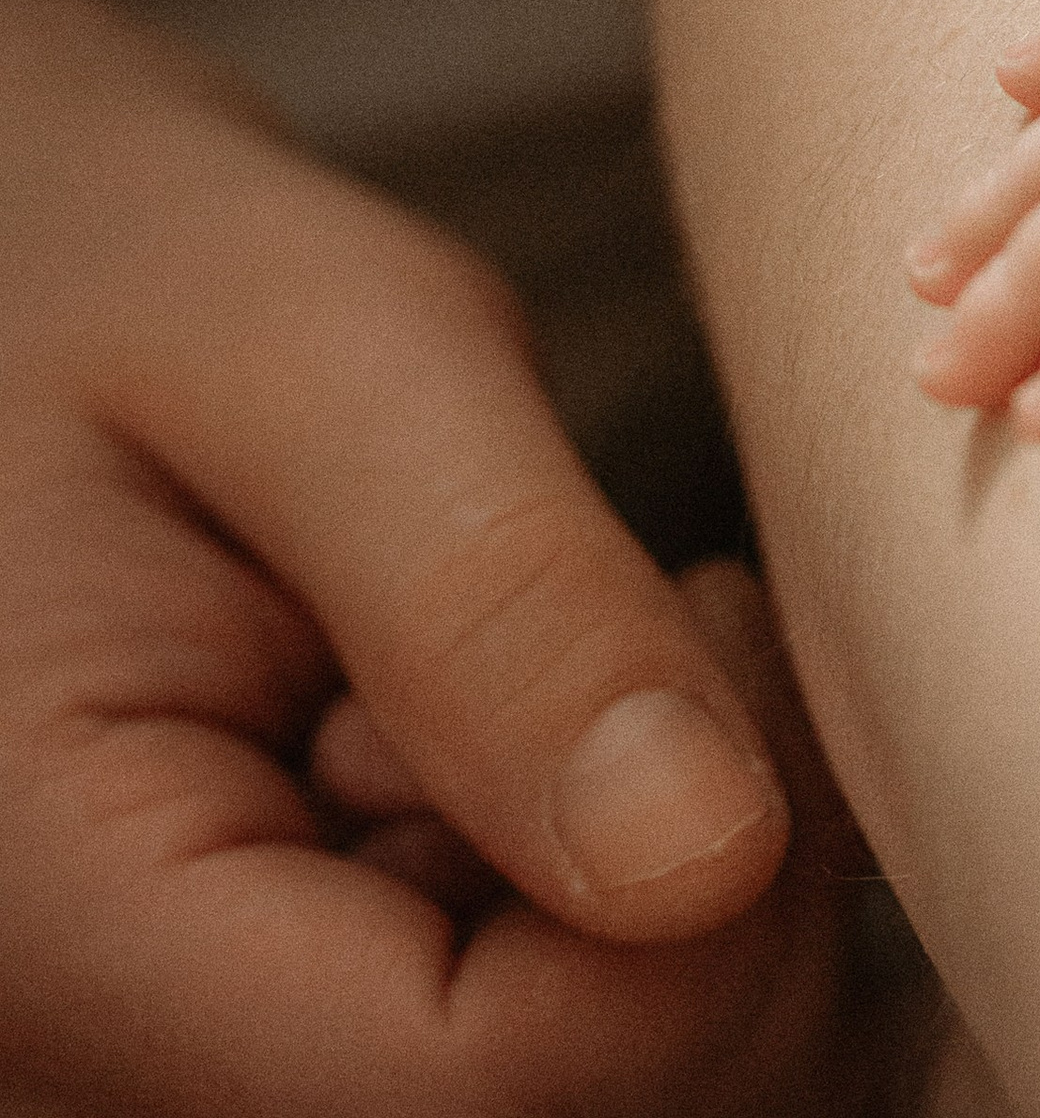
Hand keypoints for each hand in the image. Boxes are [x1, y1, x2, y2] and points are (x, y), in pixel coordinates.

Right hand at [0, 0, 862, 1117]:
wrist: (2, 274)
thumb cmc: (123, 265)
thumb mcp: (318, 350)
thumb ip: (499, 599)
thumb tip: (707, 861)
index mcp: (57, 930)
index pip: (490, 1084)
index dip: (701, 904)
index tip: (710, 618)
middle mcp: (92, 1072)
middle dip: (704, 900)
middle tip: (663, 616)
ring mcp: (166, 1077)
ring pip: (580, 1112)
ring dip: (653, 912)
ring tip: (546, 669)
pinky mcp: (256, 1047)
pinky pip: (523, 1071)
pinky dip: (601, 926)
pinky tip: (524, 754)